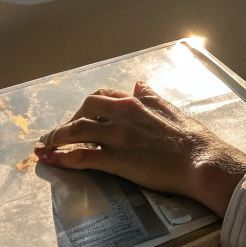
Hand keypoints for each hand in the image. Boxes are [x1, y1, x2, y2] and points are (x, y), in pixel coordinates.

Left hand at [34, 82, 245, 218]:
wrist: (201, 161)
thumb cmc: (192, 139)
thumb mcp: (171, 108)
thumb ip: (151, 97)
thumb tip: (138, 85)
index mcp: (136, 102)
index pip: (103, 96)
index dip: (87, 106)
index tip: (81, 116)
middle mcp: (122, 114)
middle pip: (85, 109)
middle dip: (69, 120)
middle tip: (63, 134)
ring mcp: (117, 137)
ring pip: (76, 131)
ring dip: (56, 138)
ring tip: (44, 146)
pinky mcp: (115, 160)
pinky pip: (81, 157)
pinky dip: (62, 158)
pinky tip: (51, 161)